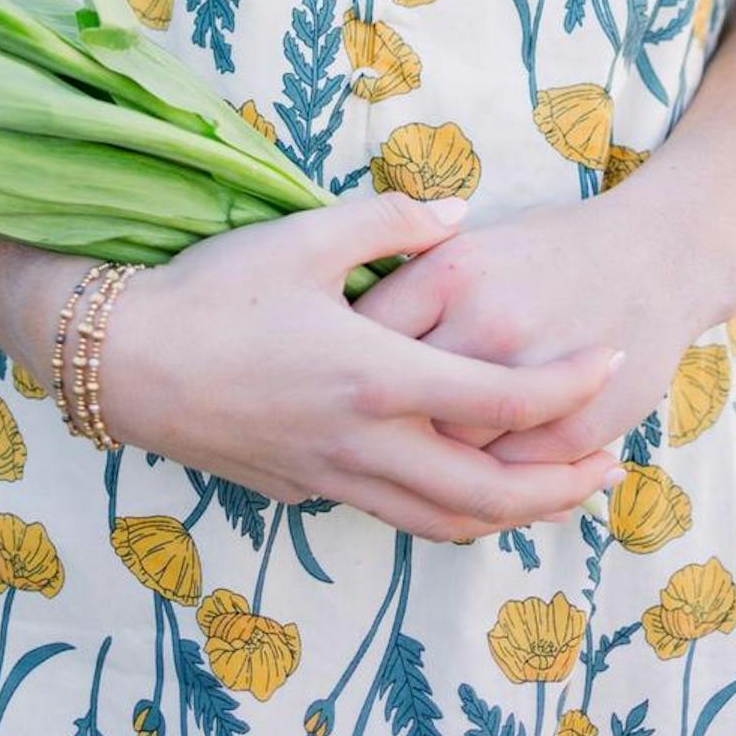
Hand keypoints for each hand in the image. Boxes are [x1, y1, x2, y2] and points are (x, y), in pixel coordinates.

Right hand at [91, 192, 628, 541]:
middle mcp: (365, 445)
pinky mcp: (302, 490)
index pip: (501, 399)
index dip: (566, 387)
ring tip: (548, 490)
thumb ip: (391, 221)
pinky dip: (443, 512)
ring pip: (442, 522)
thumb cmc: (214, 292)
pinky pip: (393, 516)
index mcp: (378, 379)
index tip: (608, 360)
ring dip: (507, 513)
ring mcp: (333, 478)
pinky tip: (452, 480)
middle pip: (488, 495)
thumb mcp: (304, 235)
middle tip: (607, 466)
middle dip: (558, 486)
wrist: (127, 364)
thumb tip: (457, 214)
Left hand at [347, 193, 696, 470]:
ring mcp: (535, 381)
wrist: (655, 257)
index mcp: (452, 270)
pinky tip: (466, 482)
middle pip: (404, 402)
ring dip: (431, 465)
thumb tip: (344, 326)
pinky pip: (510, 478)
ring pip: (455, 453)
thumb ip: (410, 282)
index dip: (341, 357)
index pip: (367, 329)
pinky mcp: (577, 425)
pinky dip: (486, 487)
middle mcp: (487, 324)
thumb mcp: (470, 244)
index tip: (334, 373)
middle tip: (365, 431)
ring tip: (409, 465)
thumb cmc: (551, 249)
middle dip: (379, 422)